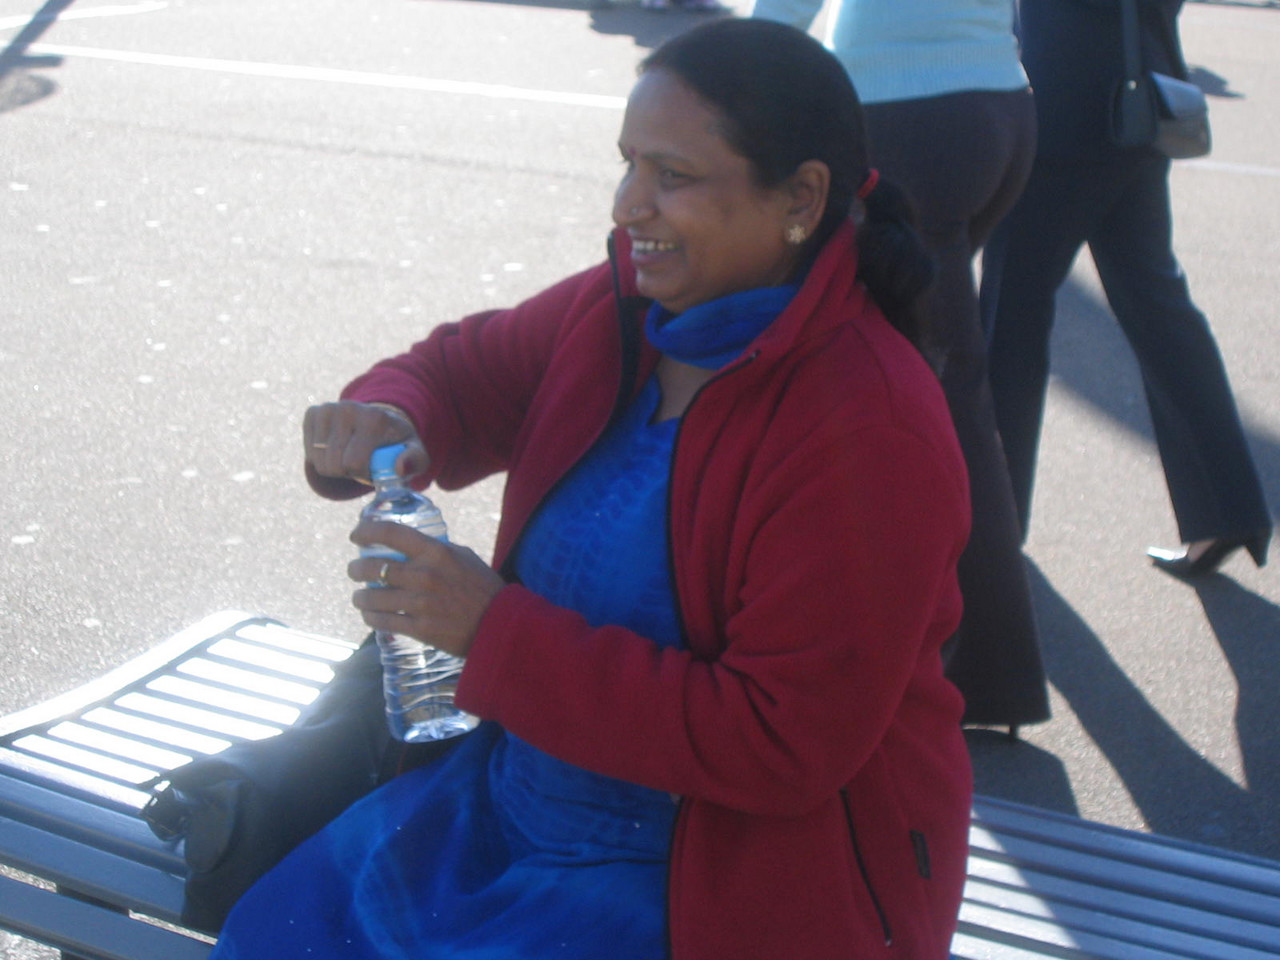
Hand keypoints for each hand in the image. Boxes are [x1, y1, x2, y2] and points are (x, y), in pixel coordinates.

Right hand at [303, 401, 427, 483]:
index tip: (372, 467)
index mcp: (375, 418)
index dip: (362, 474)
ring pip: (319, 461)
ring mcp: (329, 409)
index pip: (354, 463)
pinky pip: (309, 452)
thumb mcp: (414, 453)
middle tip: (360, 463)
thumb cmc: (396, 444)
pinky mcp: (313, 413)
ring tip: (349, 456)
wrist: (380, 422)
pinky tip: (336, 449)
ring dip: (334, 467)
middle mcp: (349, 408)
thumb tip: (400, 468)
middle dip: (347, 472)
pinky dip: (320, 457)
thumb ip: (415, 461)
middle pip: (334, 465)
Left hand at [348, 520, 503, 658]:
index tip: (356, 535)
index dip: (367, 531)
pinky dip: (371, 617)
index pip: (391, 533)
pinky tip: (370, 615)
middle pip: (374, 567)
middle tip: (354, 569)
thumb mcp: (463, 557)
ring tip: (359, 597)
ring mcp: (420, 604)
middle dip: (356, 568)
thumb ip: (436, 550)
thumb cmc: (484, 588)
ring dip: (360, 596)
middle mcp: (425, 575)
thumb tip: (411, 547)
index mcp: (436, 552)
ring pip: (373, 597)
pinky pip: (383, 622)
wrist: (499, 625)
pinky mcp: (420, 629)